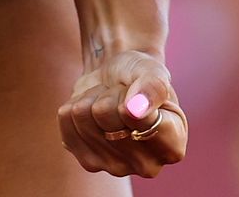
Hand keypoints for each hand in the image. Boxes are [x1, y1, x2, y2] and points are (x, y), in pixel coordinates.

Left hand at [57, 50, 187, 177]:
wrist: (118, 80)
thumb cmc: (141, 76)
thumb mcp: (154, 72)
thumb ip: (153, 88)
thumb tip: (137, 110)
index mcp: (172, 146)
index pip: (140, 118)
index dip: (134, 95)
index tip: (140, 90)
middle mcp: (147, 165)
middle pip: (106, 113)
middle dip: (111, 93)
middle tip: (123, 95)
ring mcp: (115, 168)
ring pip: (83, 114)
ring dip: (93, 97)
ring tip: (108, 101)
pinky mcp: (88, 161)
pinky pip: (66, 119)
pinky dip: (75, 104)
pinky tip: (93, 112)